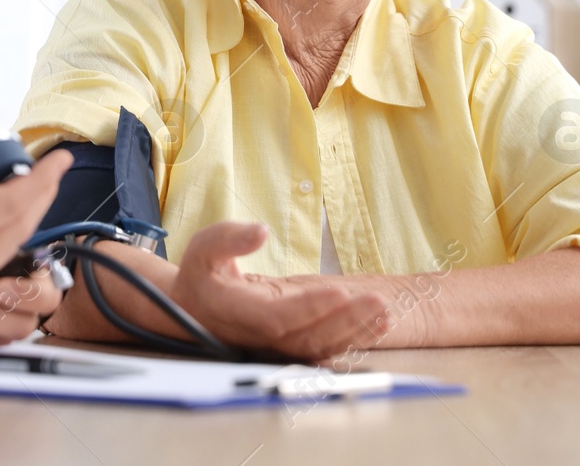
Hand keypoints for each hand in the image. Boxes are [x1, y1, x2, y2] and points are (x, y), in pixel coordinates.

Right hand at [170, 222, 391, 360]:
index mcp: (235, 312)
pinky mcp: (290, 346)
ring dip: (356, 332)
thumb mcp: (204, 246)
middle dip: (346, 321)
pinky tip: (378, 324)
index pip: (276, 316)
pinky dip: (354, 339)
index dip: (309, 308)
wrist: (193, 310)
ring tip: (386, 312)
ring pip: (320, 347)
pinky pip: (325, 348)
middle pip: (307, 337)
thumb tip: (260, 232)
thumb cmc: (202, 273)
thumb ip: (229, 238)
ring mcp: (276, 346)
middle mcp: (259, 336)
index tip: (339, 292)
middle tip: (379, 301)